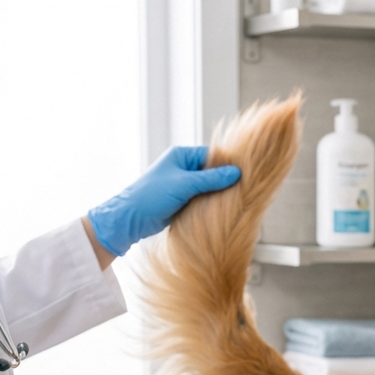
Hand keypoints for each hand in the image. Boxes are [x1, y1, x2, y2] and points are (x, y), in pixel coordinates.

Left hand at [87, 146, 240, 257]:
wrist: (131, 219)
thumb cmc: (152, 196)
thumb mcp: (184, 185)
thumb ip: (211, 179)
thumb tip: (236, 173)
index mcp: (181, 156)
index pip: (212, 155)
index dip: (227, 165)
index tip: (243, 175)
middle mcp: (183, 167)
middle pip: (211, 172)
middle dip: (224, 181)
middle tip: (242, 190)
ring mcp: (182, 185)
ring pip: (208, 187)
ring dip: (217, 194)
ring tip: (234, 202)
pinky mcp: (182, 200)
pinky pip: (201, 199)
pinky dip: (210, 204)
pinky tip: (220, 211)